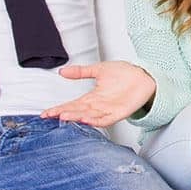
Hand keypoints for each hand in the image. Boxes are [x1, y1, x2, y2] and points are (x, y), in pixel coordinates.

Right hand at [40, 61, 156, 126]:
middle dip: (65, 113)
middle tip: (53, 115)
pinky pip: (105, 119)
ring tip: (65, 116)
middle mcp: (98, 105)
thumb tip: (63, 71)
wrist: (144, 76)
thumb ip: (81, 72)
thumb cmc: (124, 74)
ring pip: (89, 116)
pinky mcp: (119, 113)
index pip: (72, 104)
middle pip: (78, 111)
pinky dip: (95, 120)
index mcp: (92, 97)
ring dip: (77, 117)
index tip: (46, 113)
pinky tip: (86, 119)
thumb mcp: (99, 70)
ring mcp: (108, 110)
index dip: (59, 108)